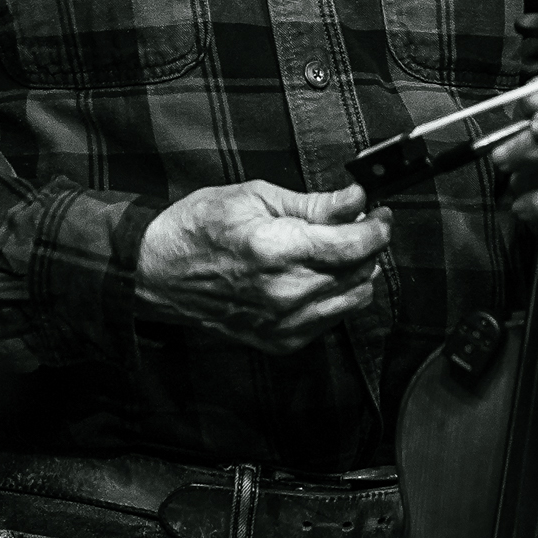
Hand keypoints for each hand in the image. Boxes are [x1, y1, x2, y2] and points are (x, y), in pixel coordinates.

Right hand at [135, 180, 389, 355]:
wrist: (156, 273)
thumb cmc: (198, 228)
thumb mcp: (254, 197)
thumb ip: (313, 203)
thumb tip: (357, 197)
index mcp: (277, 250)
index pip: (355, 245)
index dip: (378, 226)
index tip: (381, 212)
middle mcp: (284, 293)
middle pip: (360, 271)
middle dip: (369, 243)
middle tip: (359, 223)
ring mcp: (282, 322)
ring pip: (353, 299)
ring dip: (357, 271)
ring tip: (339, 248)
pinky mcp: (279, 340)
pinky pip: (331, 320)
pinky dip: (337, 296)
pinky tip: (319, 275)